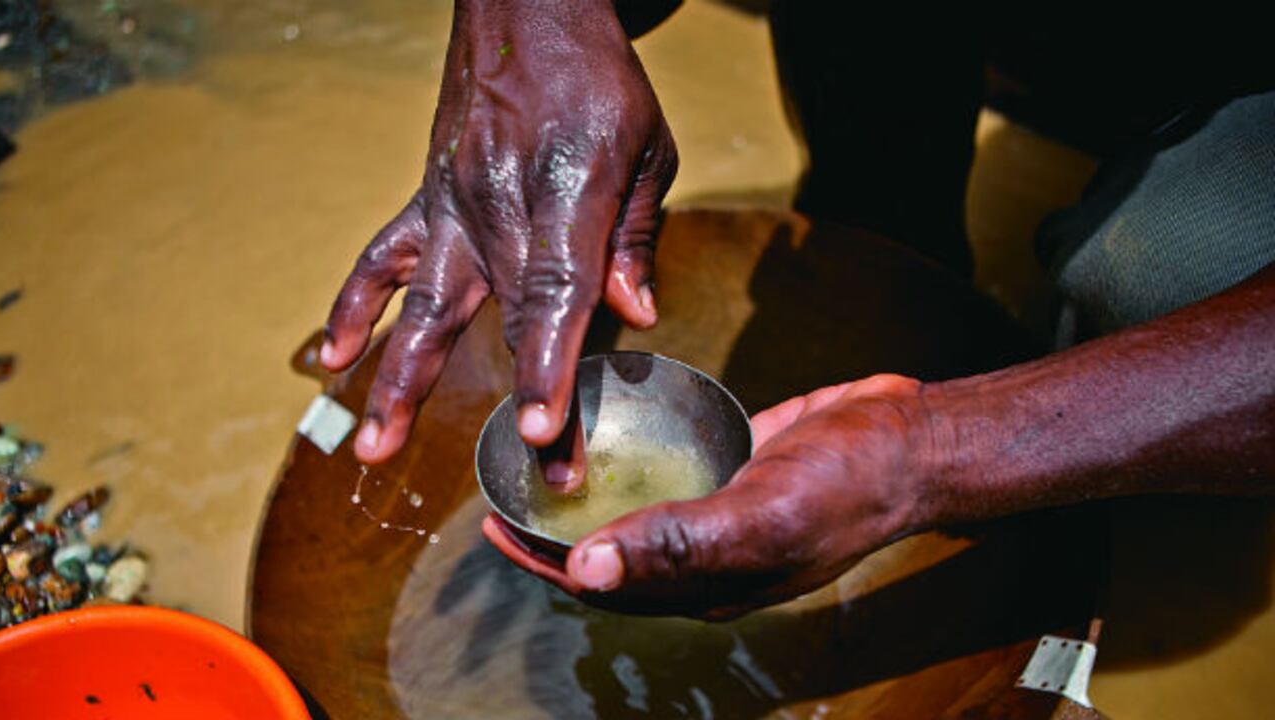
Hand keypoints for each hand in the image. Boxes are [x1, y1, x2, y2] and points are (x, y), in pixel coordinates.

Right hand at [320, 0, 677, 463]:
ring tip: (376, 447)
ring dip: (399, 378)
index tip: (544, 431)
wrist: (528, 9)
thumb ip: (637, 236)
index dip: (551, 364)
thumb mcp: (648, 147)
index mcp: (569, 190)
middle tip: (529, 474)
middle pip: (508, 319)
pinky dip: (352, 306)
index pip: (559, 293)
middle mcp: (502, 204)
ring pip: (425, 303)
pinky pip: (382, 257)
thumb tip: (633, 314)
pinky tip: (329, 358)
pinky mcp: (426, 195)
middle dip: (521, 399)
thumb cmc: (600, 81)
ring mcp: (454, 203)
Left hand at [483, 374, 935, 618]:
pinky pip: (672, 472)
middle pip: (613, 555)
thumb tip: (586, 574)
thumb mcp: (760, 517)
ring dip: (589, 499)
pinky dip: (633, 462)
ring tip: (542, 462)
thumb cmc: (847, 484)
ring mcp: (722, 509)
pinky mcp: (737, 466)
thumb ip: (677, 544)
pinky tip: (610, 432)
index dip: (547, 565)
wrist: (911, 439)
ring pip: (638, 515)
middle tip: (504, 491)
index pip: (606, 586)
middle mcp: (708, 554)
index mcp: (707, 582)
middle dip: (554, 535)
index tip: (496, 527)